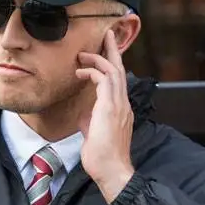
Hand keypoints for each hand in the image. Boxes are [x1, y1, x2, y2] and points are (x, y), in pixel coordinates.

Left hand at [76, 29, 135, 203]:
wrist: (111, 170)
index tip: (105, 53)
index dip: (112, 65)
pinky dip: (92, 71)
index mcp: (121, 110)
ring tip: (84, 52)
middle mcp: (123, 104)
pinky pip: (104, 80)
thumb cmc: (103, 157)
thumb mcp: (94, 134)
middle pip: (120, 70)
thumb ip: (91, 121)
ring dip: (99, 57)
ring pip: (114, 71)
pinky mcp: (110, 107)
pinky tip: (80, 71)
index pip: (119, 81)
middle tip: (107, 34)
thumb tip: (84, 115)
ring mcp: (119, 105)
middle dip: (113, 51)